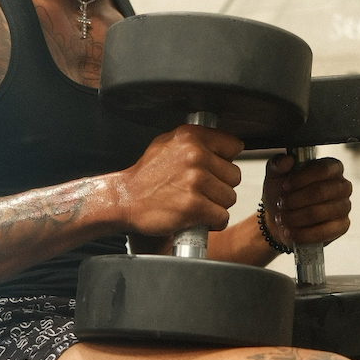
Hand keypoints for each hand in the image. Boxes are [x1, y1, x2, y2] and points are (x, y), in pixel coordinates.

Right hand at [116, 124, 243, 236]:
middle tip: (201, 192)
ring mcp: (195, 181)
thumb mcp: (167, 144)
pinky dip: (213, 222)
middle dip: (220, 187)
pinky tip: (199, 218)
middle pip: (234, 176)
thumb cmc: (145, 177)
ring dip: (216, 206)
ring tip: (197, 204)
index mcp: (191, 137)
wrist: (125, 200)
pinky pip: (222, 217)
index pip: (234, 146)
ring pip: (230, 198)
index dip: (225, 162)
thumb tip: (222, 146)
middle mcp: (195, 156)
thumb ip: (195, 142)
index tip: (214, 170)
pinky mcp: (194, 206)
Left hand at [261, 153, 351, 247]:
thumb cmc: (283, 194)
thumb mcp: (275, 176)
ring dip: (294, 217)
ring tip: (283, 218)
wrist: (280, 220)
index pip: (323, 169)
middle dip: (294, 200)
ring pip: (318, 213)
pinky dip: (302, 234)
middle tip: (281, 205)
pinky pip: (323, 232)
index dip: (301, 179)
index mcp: (331, 168)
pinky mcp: (342, 226)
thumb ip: (277, 164)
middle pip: (320, 192)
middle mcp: (342, 186)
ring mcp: (344, 207)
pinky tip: (290, 231)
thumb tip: (286, 160)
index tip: (285, 186)